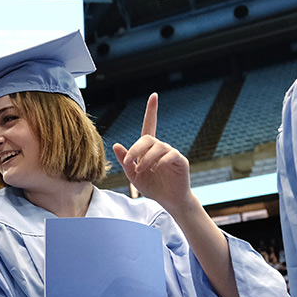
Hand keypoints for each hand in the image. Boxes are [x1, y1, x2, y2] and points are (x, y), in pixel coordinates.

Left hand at [112, 93, 193, 211]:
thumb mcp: (133, 175)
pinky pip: (171, 155)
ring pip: (158, 146)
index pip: (150, 125)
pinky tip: (157, 168)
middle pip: (147, 138)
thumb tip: (116, 144)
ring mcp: (172, 153)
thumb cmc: (152, 186)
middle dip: (135, 149)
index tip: (154, 95)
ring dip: (146, 158)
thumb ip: (125, 160)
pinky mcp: (181, 161)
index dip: (151, 110)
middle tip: (128, 163)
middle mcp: (160, 148)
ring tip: (141, 170)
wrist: (169, 201)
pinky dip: (161, 161)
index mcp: (148, 149)